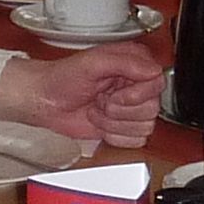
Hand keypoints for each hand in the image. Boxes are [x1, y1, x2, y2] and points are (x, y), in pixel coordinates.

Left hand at [0, 43, 163, 143]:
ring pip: (144, 127)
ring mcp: (130, 108)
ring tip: (97, 109)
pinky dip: (113, 136)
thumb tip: (153, 71)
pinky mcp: (124, 128)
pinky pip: (135, 141)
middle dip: (120, 110)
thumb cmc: (62, 78)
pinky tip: (100, 123)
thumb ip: (125, 62)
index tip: (115, 92)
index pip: (157, 82)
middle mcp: (136, 85)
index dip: (137, 93)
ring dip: (114, 123)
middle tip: (101, 100)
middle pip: (152, 108)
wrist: (45, 100)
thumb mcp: (92, 62)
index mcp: (134, 63)